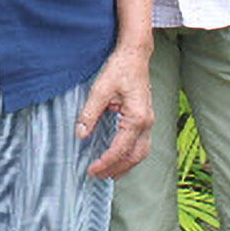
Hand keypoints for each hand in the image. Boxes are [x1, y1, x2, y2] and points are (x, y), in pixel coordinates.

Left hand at [77, 44, 153, 178]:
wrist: (135, 55)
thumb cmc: (120, 68)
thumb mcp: (100, 90)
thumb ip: (90, 114)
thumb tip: (81, 135)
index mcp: (137, 118)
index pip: (120, 149)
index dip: (106, 162)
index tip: (92, 169)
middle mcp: (147, 123)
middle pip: (135, 156)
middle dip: (117, 168)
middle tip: (98, 175)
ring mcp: (149, 120)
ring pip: (142, 152)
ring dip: (127, 165)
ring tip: (111, 173)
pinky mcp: (146, 117)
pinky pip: (142, 143)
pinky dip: (132, 154)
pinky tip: (121, 156)